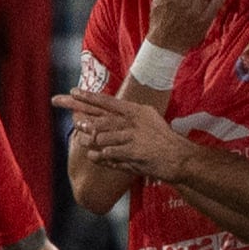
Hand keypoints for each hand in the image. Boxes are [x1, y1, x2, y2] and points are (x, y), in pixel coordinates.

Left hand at [57, 89, 189, 180]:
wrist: (181, 158)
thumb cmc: (163, 142)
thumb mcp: (148, 122)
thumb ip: (128, 121)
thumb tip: (114, 117)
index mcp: (136, 111)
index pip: (108, 102)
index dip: (89, 97)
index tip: (73, 92)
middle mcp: (134, 121)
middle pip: (101, 117)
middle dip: (82, 115)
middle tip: (67, 112)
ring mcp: (134, 137)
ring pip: (103, 136)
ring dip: (90, 139)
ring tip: (80, 140)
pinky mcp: (135, 152)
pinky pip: (111, 153)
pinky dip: (101, 155)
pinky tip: (95, 155)